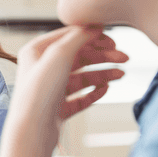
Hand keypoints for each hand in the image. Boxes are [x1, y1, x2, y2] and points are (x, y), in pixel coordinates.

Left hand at [9, 26, 128, 149]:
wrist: (32, 130)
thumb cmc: (40, 91)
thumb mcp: (59, 54)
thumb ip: (79, 37)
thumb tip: (94, 26)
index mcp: (36, 51)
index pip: (68, 37)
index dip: (92, 36)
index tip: (113, 39)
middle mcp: (41, 69)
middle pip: (78, 57)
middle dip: (103, 56)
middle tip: (125, 58)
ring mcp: (50, 90)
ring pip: (82, 77)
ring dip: (103, 74)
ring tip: (121, 75)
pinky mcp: (57, 109)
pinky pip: (80, 97)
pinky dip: (94, 92)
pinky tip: (106, 89)